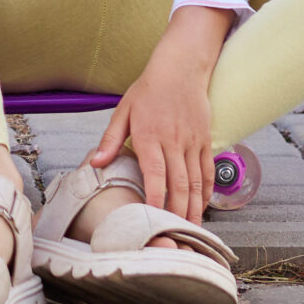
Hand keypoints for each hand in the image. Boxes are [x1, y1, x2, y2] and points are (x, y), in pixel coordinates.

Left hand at [90, 7, 234, 224]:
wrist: (181, 68)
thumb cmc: (148, 90)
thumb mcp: (123, 111)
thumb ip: (110, 140)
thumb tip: (95, 163)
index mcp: (150, 136)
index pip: (155, 174)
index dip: (156, 198)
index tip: (154, 218)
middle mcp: (173, 142)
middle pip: (179, 184)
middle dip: (177, 212)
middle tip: (175, 236)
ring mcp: (192, 142)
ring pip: (196, 181)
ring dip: (194, 208)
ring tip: (191, 230)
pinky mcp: (205, 141)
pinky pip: (207, 170)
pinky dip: (206, 191)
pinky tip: (203, 206)